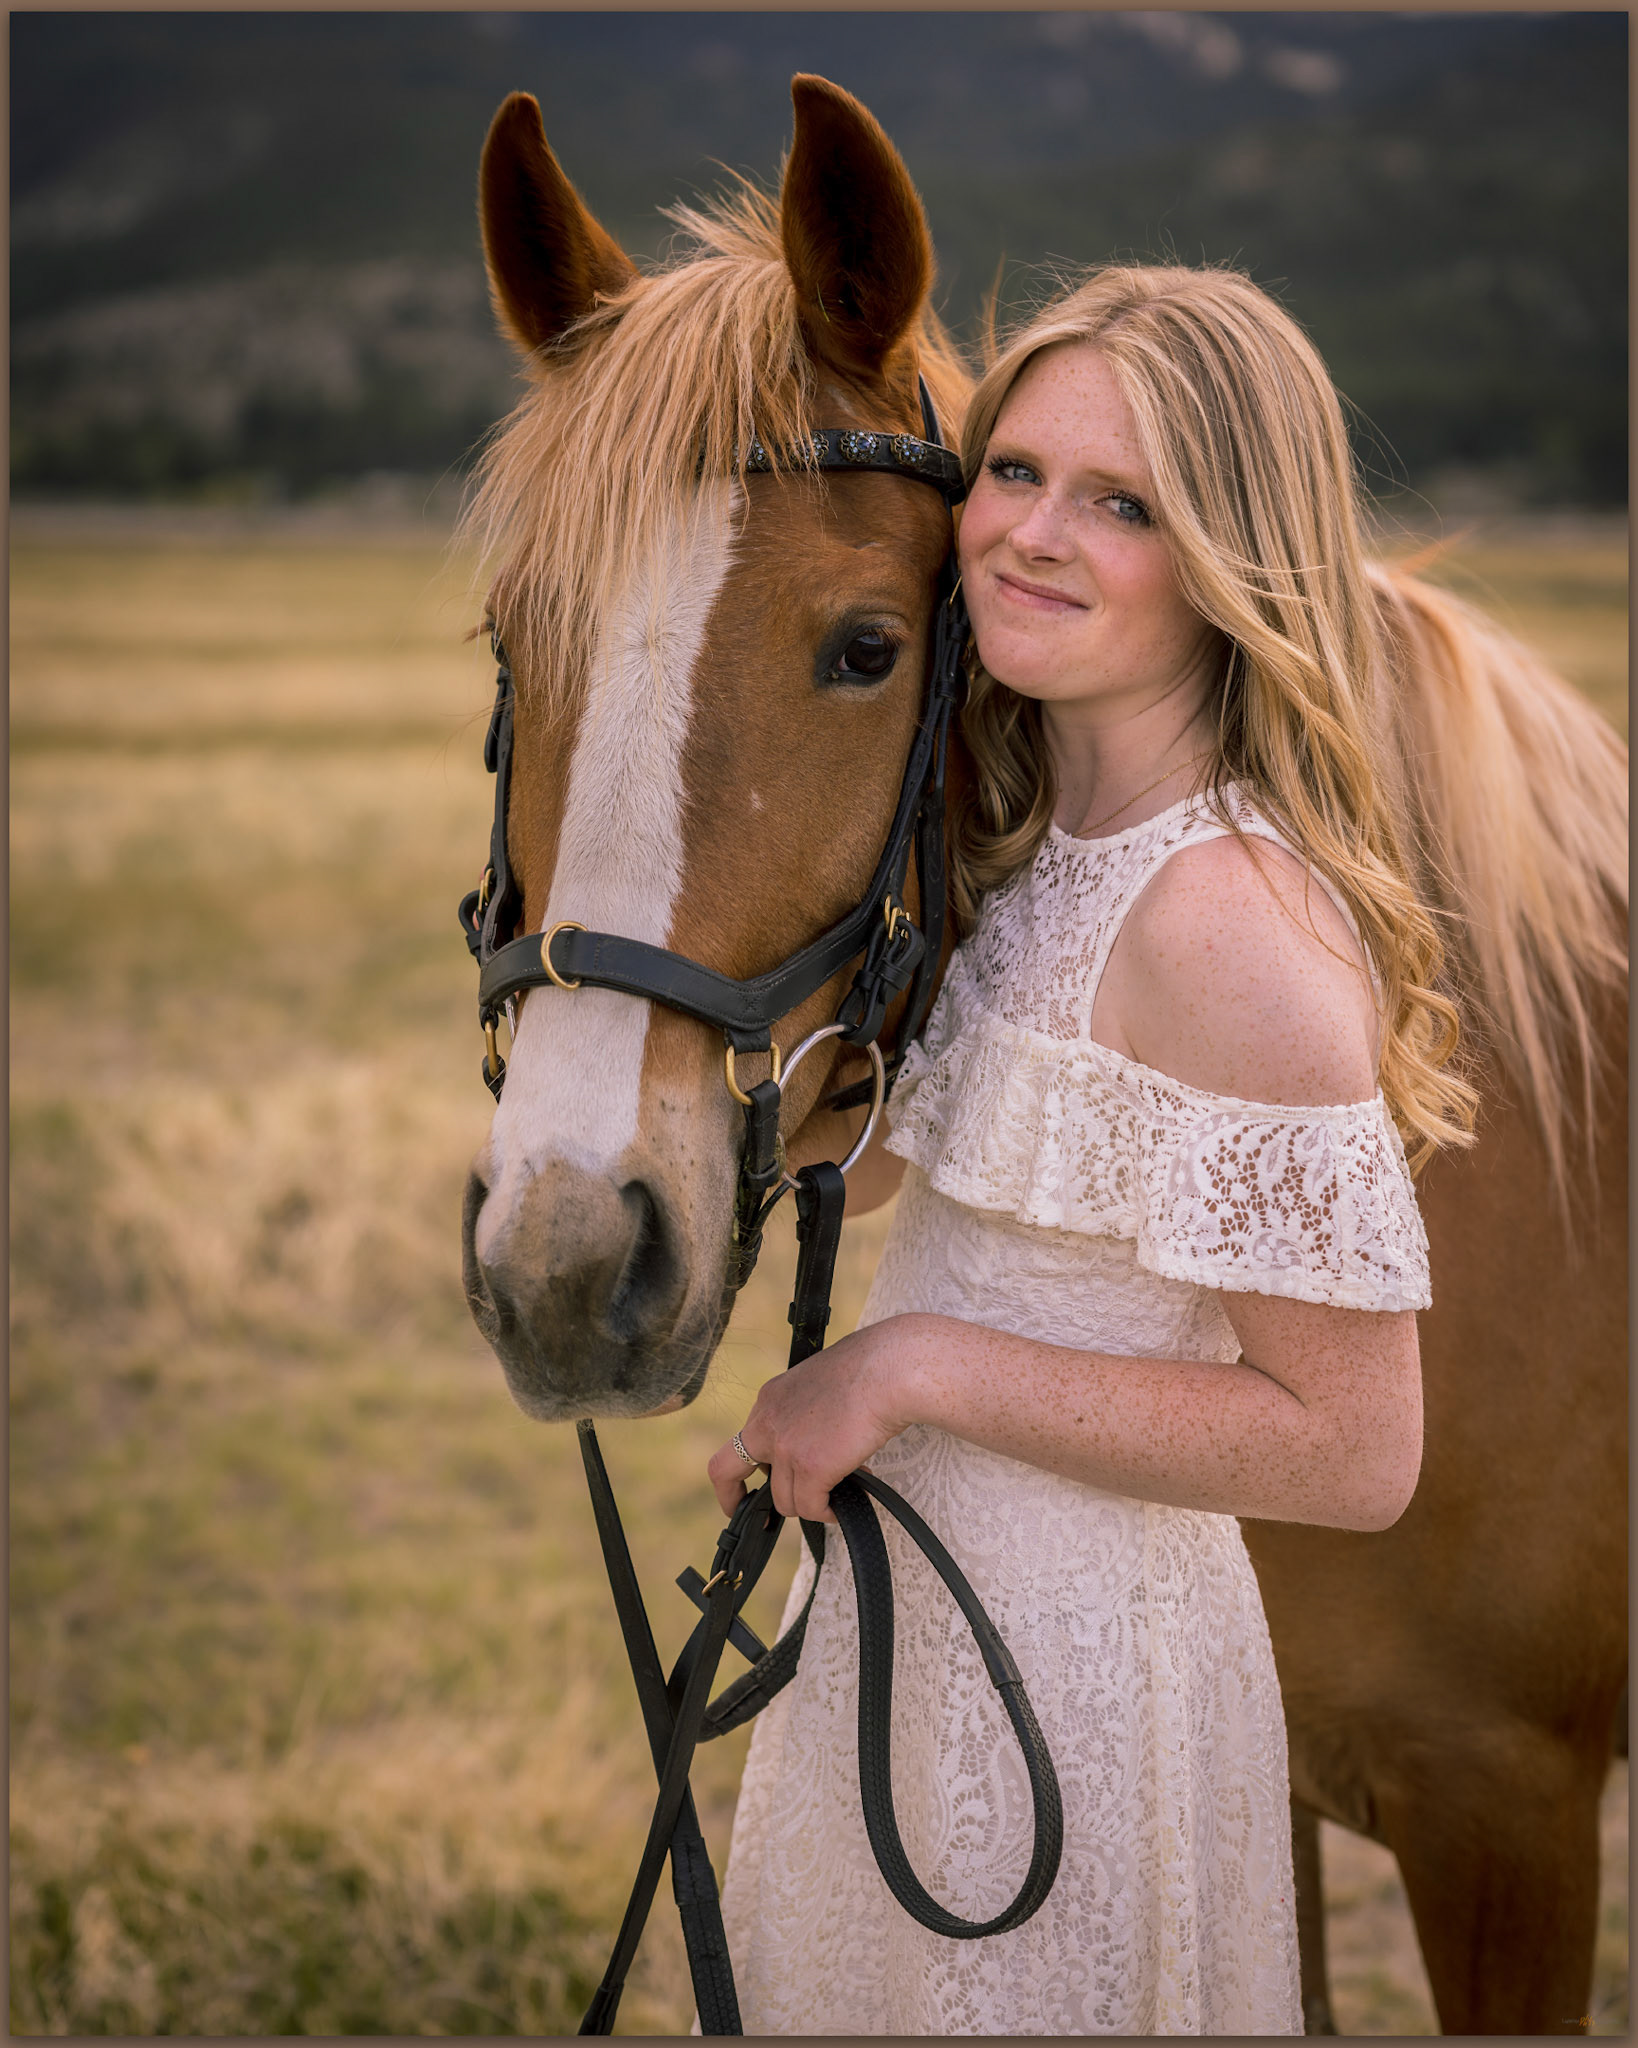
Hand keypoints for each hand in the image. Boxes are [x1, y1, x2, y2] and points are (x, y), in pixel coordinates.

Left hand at [707, 1315, 930, 1521]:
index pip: (740, 1440)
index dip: (740, 1469)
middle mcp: (768, 1421)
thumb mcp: (820, 1385)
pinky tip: (842, 1505)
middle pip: (725, 1471)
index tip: (746, 1488)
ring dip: (811, 1503)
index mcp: (770, 1398)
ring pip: (784, 1499)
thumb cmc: (871, 1368)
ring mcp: (785, 1446)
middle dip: (733, 1498)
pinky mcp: (810, 1467)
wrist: (889, 1370)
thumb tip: (817, 1443)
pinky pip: (810, 1507)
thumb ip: (806, 1414)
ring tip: (840, 1492)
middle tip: (758, 1519)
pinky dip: (827, 1512)